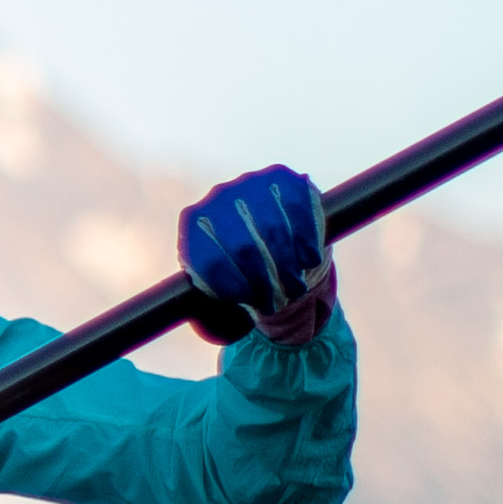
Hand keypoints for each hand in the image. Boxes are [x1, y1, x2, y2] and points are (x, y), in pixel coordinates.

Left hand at [179, 164, 336, 344]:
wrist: (273, 243)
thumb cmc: (242, 276)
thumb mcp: (218, 295)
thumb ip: (209, 313)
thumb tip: (209, 324)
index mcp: (194, 225)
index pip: (209, 259)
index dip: (233, 286)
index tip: (248, 302)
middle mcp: (218, 198)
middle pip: (243, 246)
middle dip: (264, 282)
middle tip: (274, 303)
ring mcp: (250, 184)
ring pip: (273, 230)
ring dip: (287, 267)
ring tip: (293, 288)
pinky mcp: (283, 179)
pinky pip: (298, 210)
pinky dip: (306, 241)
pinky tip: (308, 260)